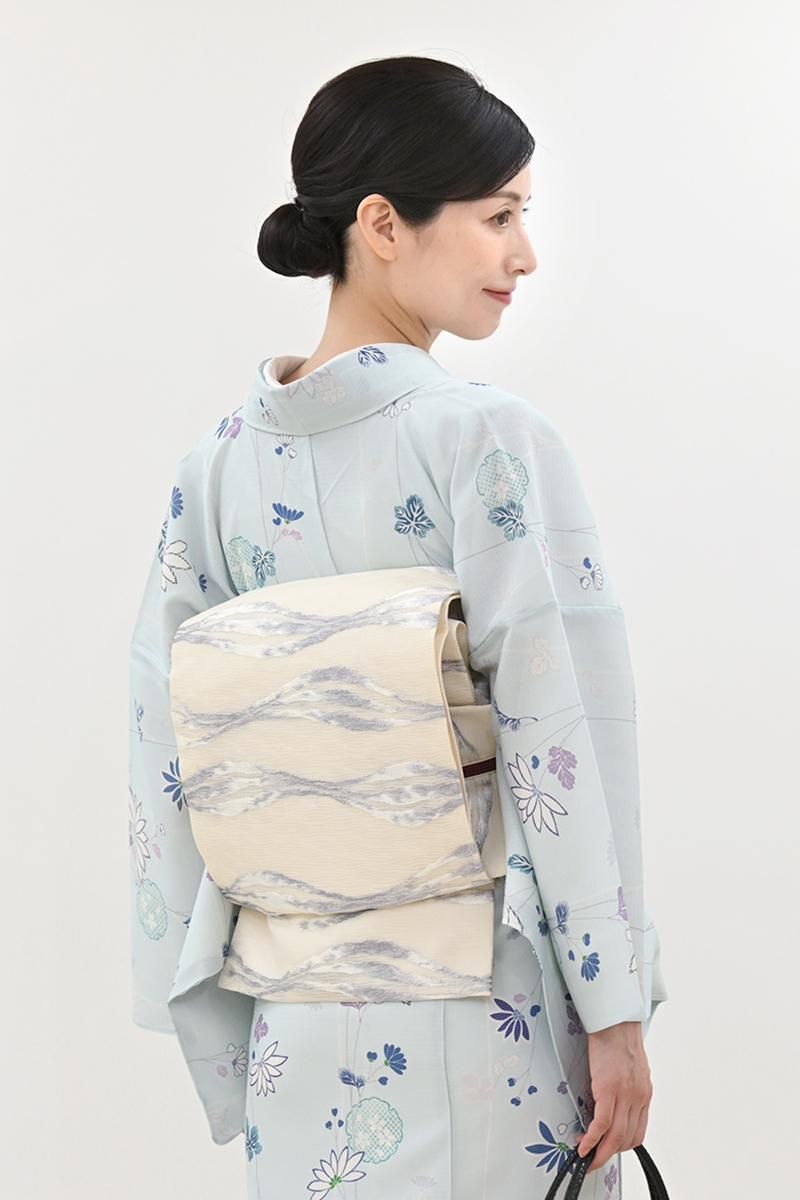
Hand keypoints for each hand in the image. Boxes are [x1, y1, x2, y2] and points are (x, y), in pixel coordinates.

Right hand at [577, 1020, 651, 1172]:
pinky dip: (592, 1139)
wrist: (615, 1020)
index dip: (621, 1146)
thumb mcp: (632, 1068)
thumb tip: (615, 1100)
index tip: (607, 1149)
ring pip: (615, 1137)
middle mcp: (638, 1098)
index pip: (637, 1132)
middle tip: (594, 1158)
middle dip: (609, 1154)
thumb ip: (628, 1087)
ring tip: (587, 1156)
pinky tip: (584, 1144)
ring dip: (600, 1152)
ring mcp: (625, 1095)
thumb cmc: (620, 1038)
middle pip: (626, 1139)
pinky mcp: (608, 1089)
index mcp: (644, 1094)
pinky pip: (602, 1124)